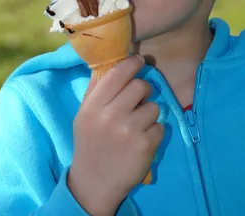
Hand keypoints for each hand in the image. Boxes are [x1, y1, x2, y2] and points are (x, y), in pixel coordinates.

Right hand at [68, 55, 163, 215]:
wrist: (94, 183)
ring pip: (153, 106)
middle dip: (143, 89)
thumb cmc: (90, 142)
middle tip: (138, 98)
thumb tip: (111, 61)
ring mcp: (129, 131)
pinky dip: (154, 132)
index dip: (131, 63)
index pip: (117, 73)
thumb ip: (96, 88)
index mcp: (93, 106)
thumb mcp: (84, 114)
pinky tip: (141, 140)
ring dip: (149, 113)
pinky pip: (161, 126)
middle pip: (140, 85)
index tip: (139, 60)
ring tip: (137, 124)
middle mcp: (111, 116)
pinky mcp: (146, 146)